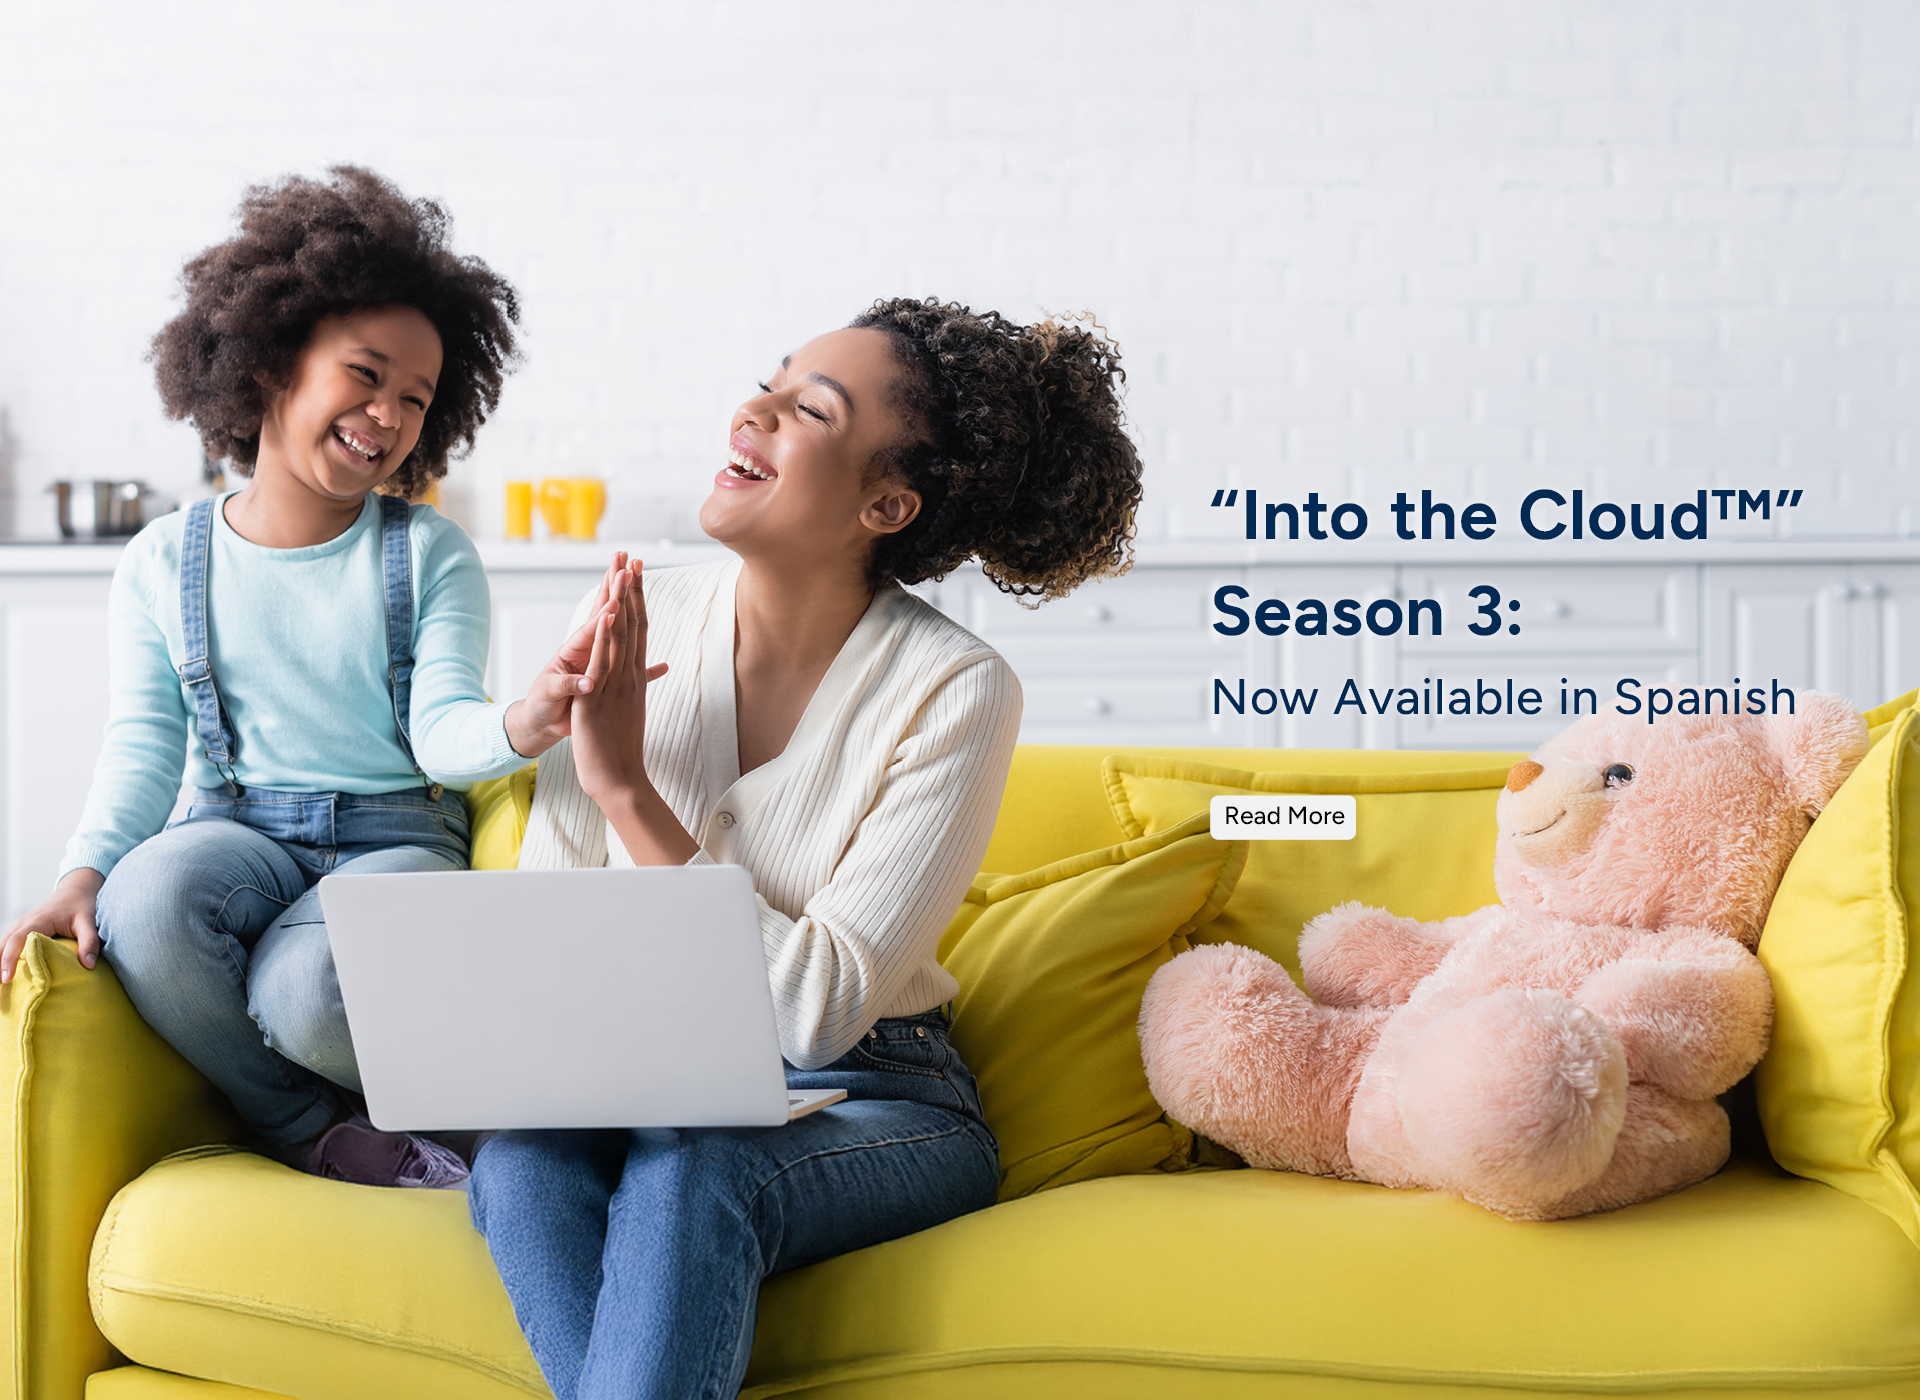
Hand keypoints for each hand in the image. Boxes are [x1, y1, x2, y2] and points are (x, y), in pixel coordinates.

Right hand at [2, 868, 105, 983]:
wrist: (75, 891)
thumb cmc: (82, 906)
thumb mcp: (89, 922)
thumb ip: (90, 942)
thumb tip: (88, 965)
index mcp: (38, 920)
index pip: (17, 941)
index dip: (9, 959)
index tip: (7, 979)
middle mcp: (23, 923)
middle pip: (3, 945)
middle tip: (0, 990)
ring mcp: (19, 926)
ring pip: (1, 946)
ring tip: (0, 988)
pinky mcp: (20, 930)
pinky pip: (6, 945)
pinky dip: (2, 959)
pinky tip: (4, 975)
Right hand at [505, 550, 666, 758]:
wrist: (544, 721)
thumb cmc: (577, 700)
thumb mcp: (611, 686)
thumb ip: (636, 673)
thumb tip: (662, 665)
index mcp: (596, 649)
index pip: (613, 614)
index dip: (625, 592)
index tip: (636, 565)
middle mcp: (580, 651)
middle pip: (598, 614)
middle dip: (610, 587)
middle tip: (620, 560)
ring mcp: (565, 666)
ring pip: (585, 640)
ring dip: (599, 621)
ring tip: (613, 602)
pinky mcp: (554, 688)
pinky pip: (567, 680)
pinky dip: (578, 676)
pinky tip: (590, 666)